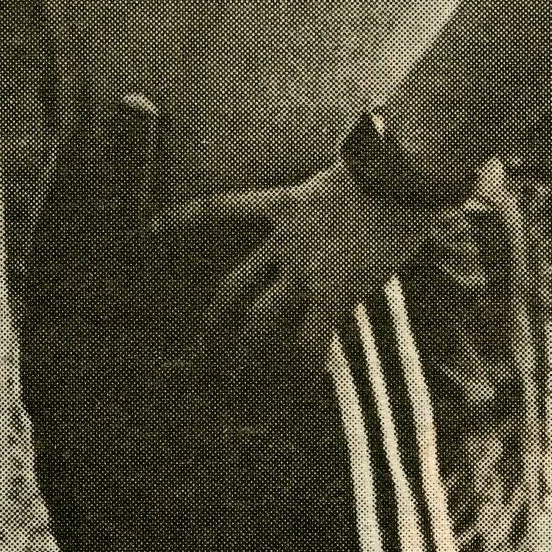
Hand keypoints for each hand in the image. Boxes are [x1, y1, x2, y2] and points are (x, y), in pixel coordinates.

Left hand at [153, 162, 453, 362]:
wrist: (401, 176)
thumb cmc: (388, 167)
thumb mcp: (344, 174)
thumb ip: (330, 192)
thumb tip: (344, 185)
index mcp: (282, 204)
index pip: (219, 208)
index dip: (183, 218)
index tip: (150, 226)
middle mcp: (284, 240)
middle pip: (233, 285)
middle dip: (215, 320)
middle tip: (201, 349)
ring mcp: (305, 267)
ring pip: (262, 318)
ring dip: (249, 350)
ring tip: (238, 379)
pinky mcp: (334, 290)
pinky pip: (313, 337)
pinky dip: (308, 363)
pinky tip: (304, 384)